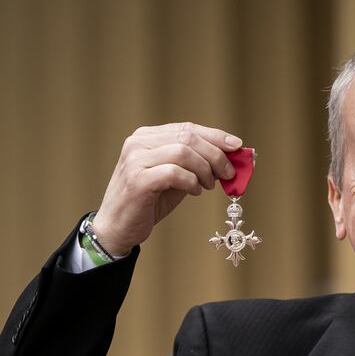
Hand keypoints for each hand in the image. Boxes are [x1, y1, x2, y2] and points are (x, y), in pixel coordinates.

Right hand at [91, 123, 242, 255]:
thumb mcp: (175, 180)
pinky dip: (191, 182)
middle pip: (188, 137)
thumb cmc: (148, 203)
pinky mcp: (138, 180)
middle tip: (229, 174)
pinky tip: (195, 192)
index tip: (237, 145)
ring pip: (183, 152)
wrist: (117, 227)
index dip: (215, 135)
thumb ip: (195, 167)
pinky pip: (174, 173)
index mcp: (147, 137)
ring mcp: (136, 160)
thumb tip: (227, 161)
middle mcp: (139, 142)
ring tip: (208, 186)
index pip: (187, 128)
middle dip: (215, 155)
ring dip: (204, 170)